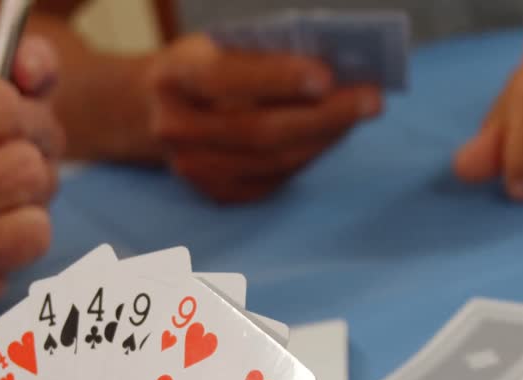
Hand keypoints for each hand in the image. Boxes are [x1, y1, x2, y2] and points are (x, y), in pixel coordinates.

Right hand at [143, 34, 382, 203]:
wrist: (151, 110)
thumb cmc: (201, 66)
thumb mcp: (218, 45)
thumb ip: (262, 54)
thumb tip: (334, 70)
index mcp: (174, 79)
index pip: (225, 80)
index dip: (276, 79)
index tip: (326, 76)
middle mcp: (177, 129)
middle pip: (259, 131)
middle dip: (322, 116)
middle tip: (371, 100)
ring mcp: (194, 168)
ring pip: (274, 160)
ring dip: (325, 136)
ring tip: (360, 112)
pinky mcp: (216, 193)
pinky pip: (276, 178)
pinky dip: (310, 153)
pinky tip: (333, 132)